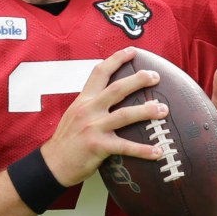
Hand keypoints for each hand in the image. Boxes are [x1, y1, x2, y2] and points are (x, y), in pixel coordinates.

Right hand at [41, 49, 167, 186]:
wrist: (53, 164)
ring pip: (124, 115)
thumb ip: (92, 104)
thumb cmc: (67, 140)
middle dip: (138, 80)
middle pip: (117, 89)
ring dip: (146, 111)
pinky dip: (143, 150)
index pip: (100, 72)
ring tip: (163, 109)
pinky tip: (158, 151)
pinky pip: (125, 146)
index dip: (117, 59)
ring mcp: (93, 127)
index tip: (132, 51)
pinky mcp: (98, 146)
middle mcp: (89, 110)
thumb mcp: (75, 114)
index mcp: (84, 100)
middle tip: (155, 76)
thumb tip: (111, 96)